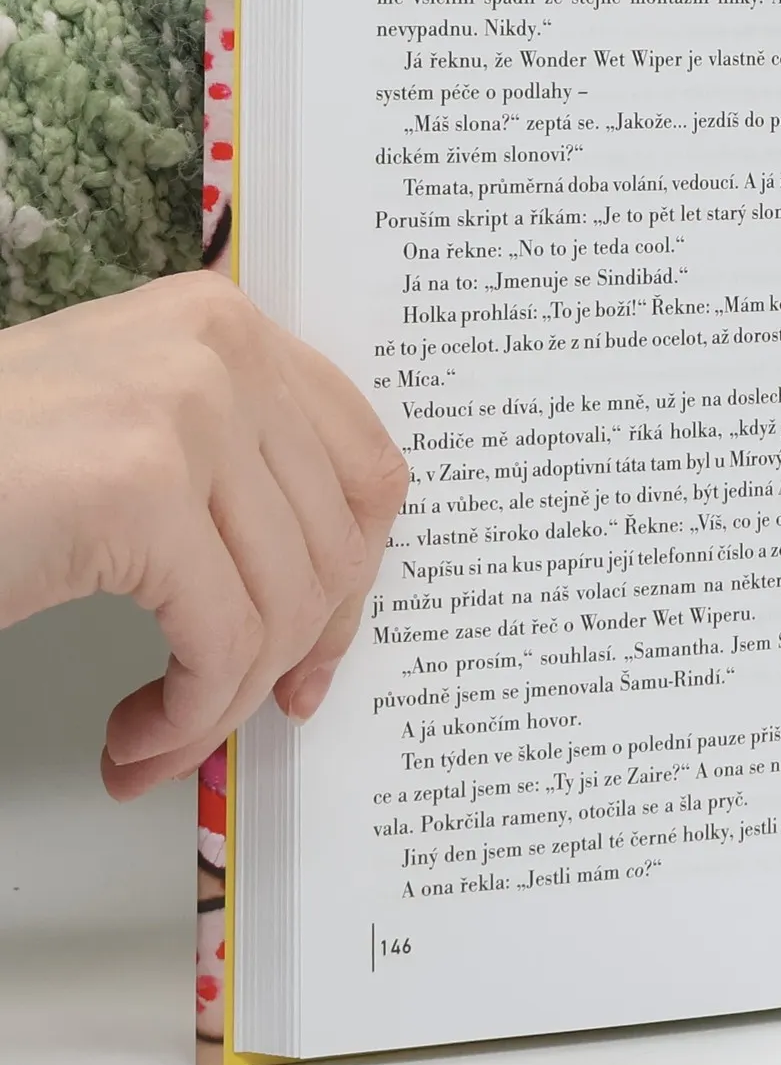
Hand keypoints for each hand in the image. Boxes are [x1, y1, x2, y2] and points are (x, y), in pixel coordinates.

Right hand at [0, 274, 408, 798]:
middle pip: (335, 546)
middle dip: (292, 655)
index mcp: (223, 327)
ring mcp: (184, 411)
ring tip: (158, 737)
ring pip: (282, 605)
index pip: (365, 466)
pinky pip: (221, 641)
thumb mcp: (131, 436)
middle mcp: (218, 350)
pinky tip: (135, 735)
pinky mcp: (139, 488)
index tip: (315, 649)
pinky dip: (186, 714)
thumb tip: (331, 596)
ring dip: (222, 701)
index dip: (355, 577)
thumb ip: (235, 475)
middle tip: (239, 714)